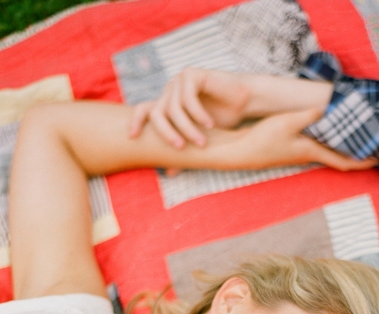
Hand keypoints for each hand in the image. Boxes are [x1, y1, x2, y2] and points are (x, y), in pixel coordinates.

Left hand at [129, 68, 250, 147]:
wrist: (245, 101)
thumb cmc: (223, 120)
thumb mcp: (200, 140)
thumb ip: (184, 153)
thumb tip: (167, 173)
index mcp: (167, 105)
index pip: (144, 111)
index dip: (136, 122)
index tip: (133, 137)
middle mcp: (170, 92)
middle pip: (157, 113)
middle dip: (166, 133)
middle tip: (181, 148)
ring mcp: (179, 82)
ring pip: (174, 108)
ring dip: (188, 128)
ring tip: (203, 143)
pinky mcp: (192, 75)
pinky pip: (188, 97)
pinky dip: (198, 114)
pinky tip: (211, 124)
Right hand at [200, 107, 378, 171]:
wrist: (240, 151)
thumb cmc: (262, 140)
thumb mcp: (286, 123)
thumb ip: (308, 116)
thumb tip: (328, 108)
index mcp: (311, 152)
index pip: (344, 160)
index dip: (363, 161)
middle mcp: (308, 155)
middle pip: (340, 158)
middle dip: (359, 155)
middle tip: (377, 148)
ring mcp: (300, 153)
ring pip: (330, 153)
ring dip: (345, 148)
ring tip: (360, 140)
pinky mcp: (293, 149)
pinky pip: (320, 147)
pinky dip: (331, 142)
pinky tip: (333, 134)